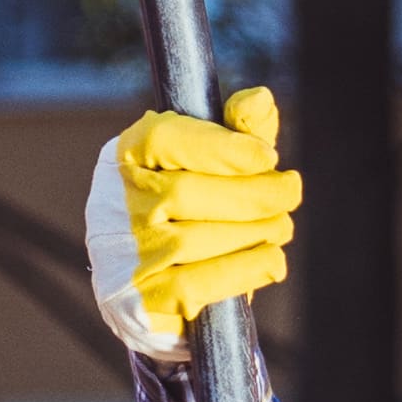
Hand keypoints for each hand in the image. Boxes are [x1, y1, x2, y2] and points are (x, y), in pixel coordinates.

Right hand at [87, 83, 298, 355]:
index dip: (220, 146)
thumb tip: (259, 99)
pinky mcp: (137, 302)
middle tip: (288, 194)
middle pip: (183, 192)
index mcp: (125, 158)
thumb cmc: (192, 218)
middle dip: (251, 193)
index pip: (162, 138)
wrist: (157, 296)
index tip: (268, 156)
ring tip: (280, 227)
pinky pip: (196, 284)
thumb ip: (238, 134)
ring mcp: (119, 256)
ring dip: (254, 232)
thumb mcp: (214, 168)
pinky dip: (246, 270)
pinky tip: (273, 261)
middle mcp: (112, 205)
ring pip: (192, 240)